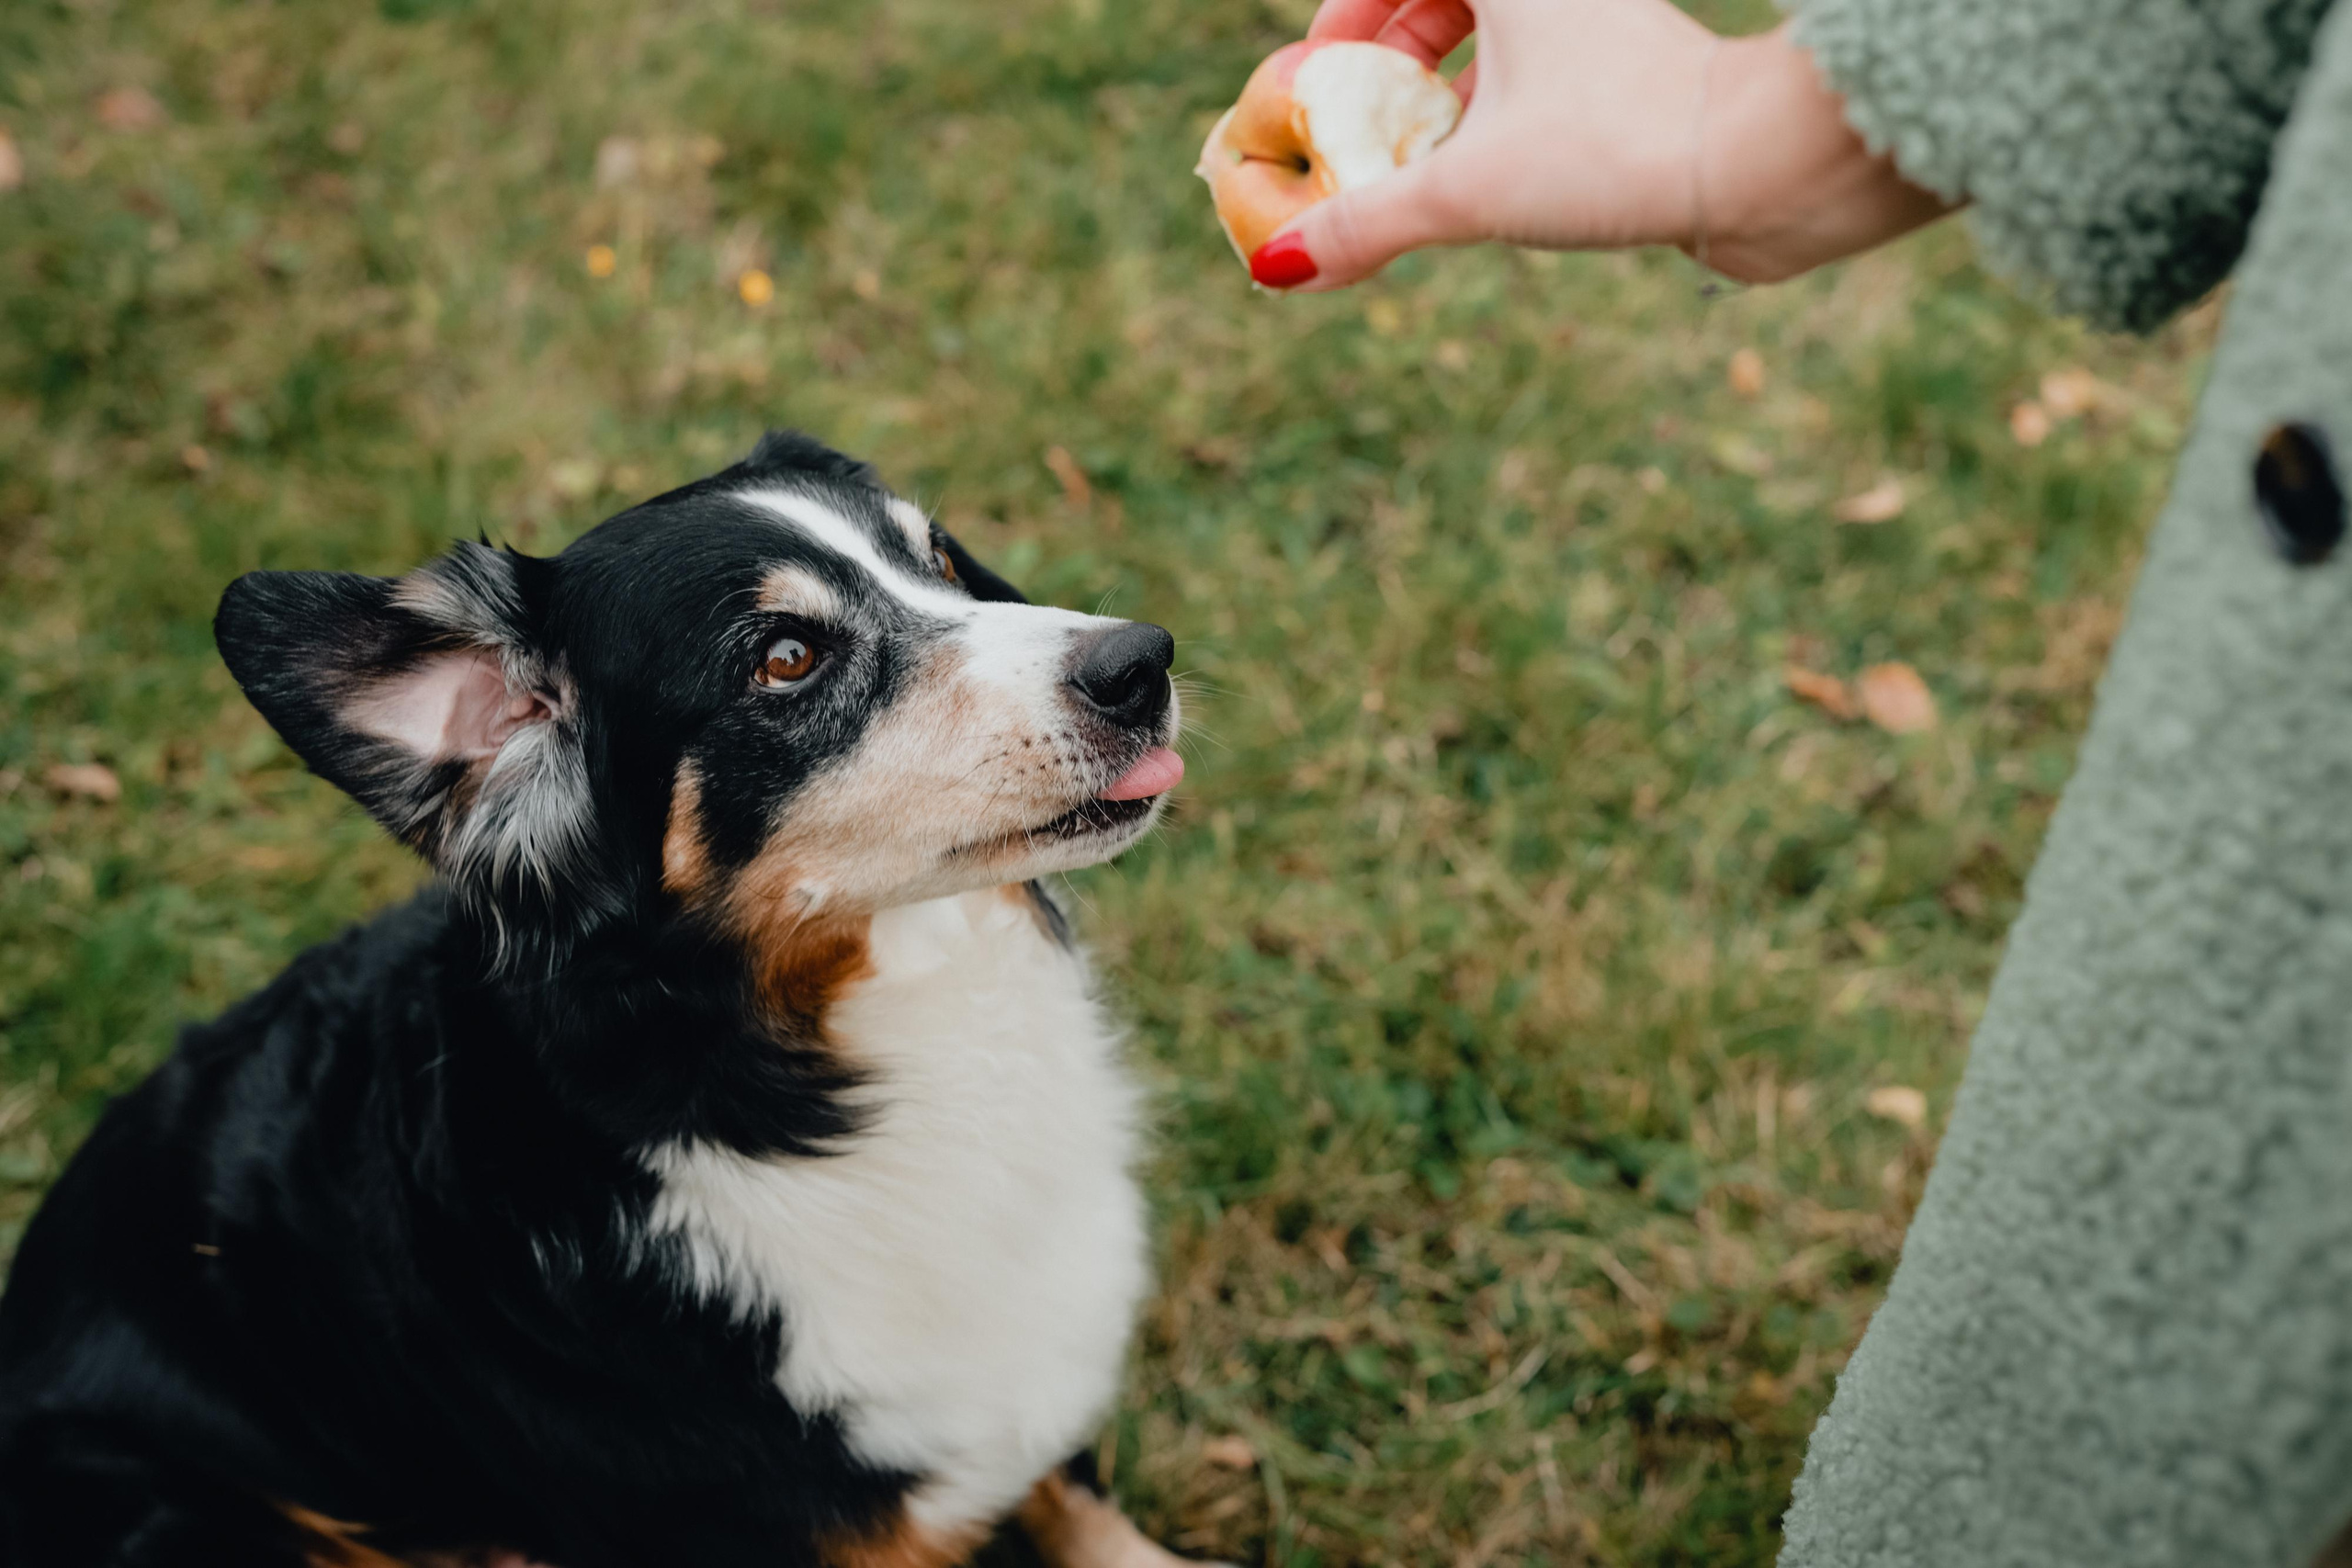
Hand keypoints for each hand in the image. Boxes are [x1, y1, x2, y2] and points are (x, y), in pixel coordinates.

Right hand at [1255, 0, 1956, 291]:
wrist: (1763, 168)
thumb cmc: (1620, 145)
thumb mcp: (1469, 189)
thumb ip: (1367, 223)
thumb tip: (1277, 268)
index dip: (1346, 14)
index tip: (1316, 71)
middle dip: (1387, 62)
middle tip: (1354, 122)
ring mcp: (1598, 34)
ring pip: (1494, 49)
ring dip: (1440, 102)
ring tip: (1405, 167)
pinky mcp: (1632, 85)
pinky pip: (1536, 91)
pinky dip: (1492, 128)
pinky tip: (1476, 190)